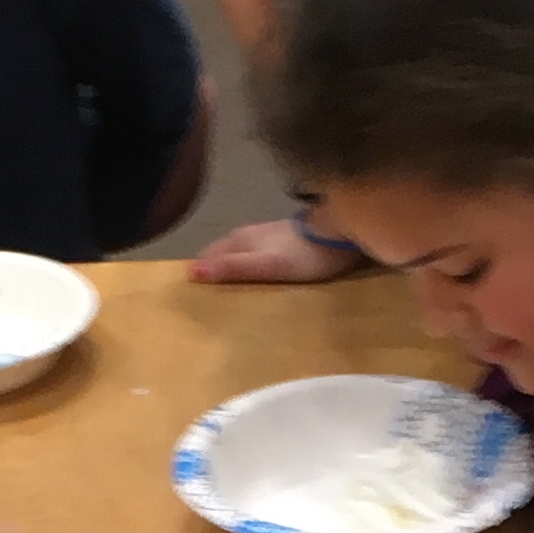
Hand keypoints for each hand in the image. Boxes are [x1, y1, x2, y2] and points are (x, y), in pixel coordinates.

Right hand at [190, 216, 367, 286]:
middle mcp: (248, 233)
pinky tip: (256, 277)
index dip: (197, 274)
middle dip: (211, 271)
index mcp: (238, 240)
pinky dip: (249, 265)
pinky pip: (256, 254)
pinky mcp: (284, 239)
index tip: (191, 297)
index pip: (205, 257)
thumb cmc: (303, 254)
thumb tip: (191, 272)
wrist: (342, 233)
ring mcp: (266, 234)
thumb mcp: (265, 266)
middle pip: (220, 254)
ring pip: (238, 252)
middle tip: (206, 298)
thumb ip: (232, 268)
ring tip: (227, 291)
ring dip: (230, 268)